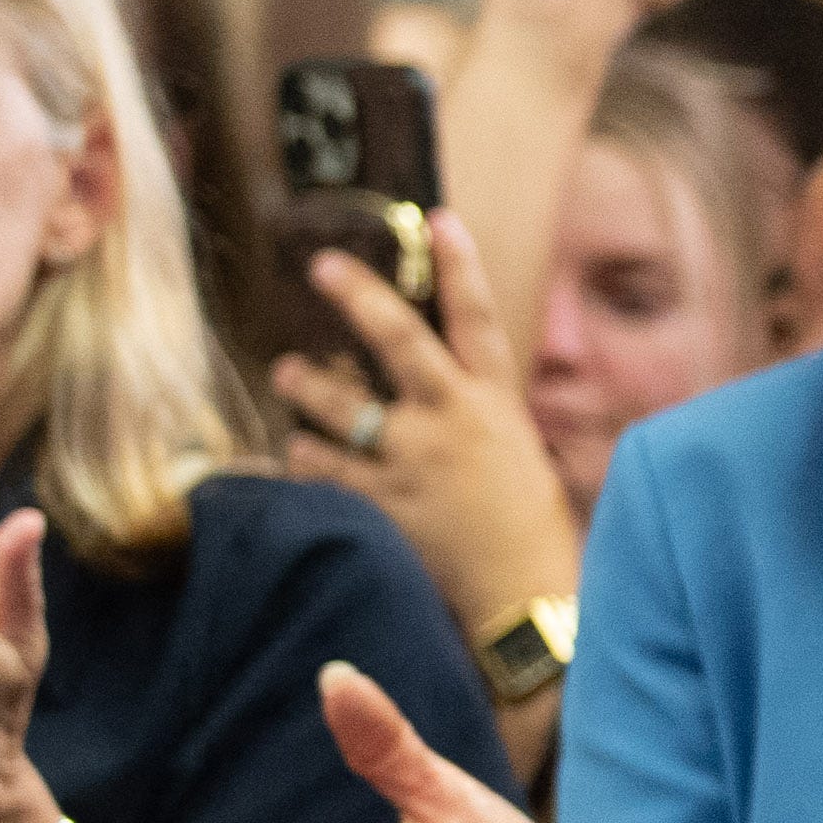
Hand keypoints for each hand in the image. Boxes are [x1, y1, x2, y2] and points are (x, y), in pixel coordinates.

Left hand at [269, 223, 583, 654]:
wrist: (528, 602)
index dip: (460, 265)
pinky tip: (292, 455)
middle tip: (320, 266)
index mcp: (497, 406)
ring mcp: (414, 460)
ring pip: (342, 406)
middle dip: (357, 297)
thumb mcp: (520, 462)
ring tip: (288, 374)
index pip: (479, 320)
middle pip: (399, 340)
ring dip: (307, 387)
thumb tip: (441, 402)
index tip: (438, 219)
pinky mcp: (382, 502)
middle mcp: (453, 421)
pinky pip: (323, 470)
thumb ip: (478, 424)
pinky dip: (303, 461)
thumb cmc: (534, 536)